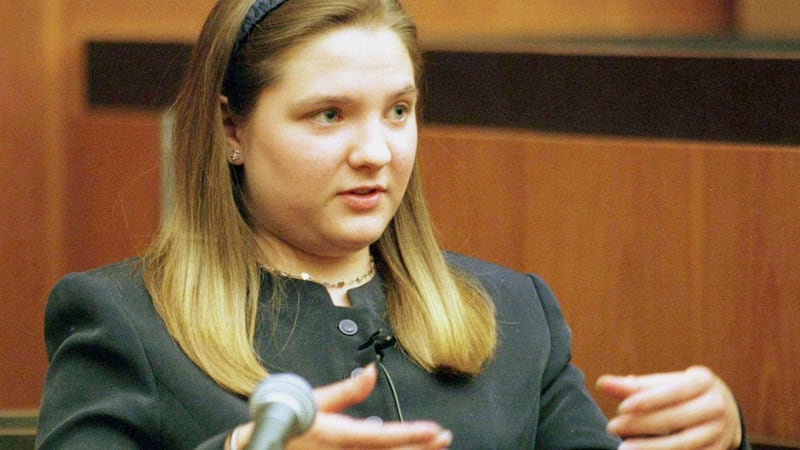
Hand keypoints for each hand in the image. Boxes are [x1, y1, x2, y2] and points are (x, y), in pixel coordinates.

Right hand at [229, 364, 451, 449]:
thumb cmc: (291, 421)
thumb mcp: (316, 400)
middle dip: (421, 447)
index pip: (383, 436)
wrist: (266, 443)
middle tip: (443, 438)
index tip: (433, 430)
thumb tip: (371, 371)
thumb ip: (347, 390)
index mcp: (341, 434)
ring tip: (432, 447)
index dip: (411, 434)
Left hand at [596, 366, 741, 449]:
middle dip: (641, 424)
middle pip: (675, 418)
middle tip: (612, 427)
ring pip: (683, 443)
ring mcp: (720, 430)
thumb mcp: (664, 384)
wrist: (725, 411)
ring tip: (623, 448)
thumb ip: (633, 386)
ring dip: (651, 448)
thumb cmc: (683, 393)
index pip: (672, 391)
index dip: (647, 400)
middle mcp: (716, 405)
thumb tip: (601, 383)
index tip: (620, 408)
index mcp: (702, 381)